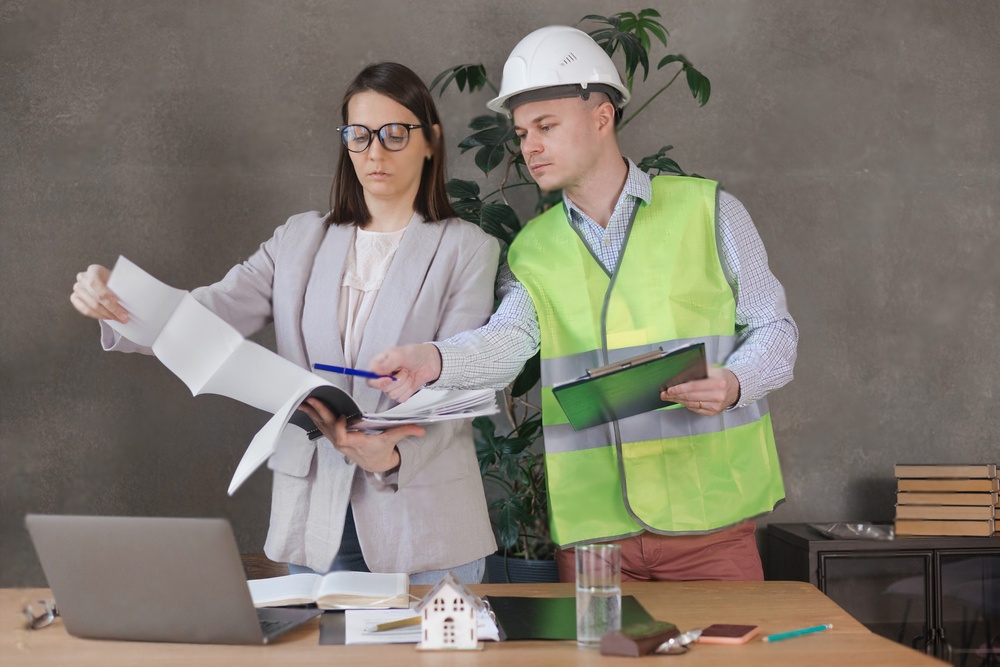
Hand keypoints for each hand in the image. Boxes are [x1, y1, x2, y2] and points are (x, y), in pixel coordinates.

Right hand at [70, 264, 128, 322]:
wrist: (106, 282)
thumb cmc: (113, 281)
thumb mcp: (119, 279)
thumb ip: (121, 285)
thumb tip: (129, 297)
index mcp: (93, 270)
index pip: (97, 284)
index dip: (107, 294)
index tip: (118, 301)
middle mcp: (82, 278)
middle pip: (96, 297)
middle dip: (111, 309)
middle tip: (123, 316)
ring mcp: (77, 288)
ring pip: (91, 306)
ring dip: (106, 315)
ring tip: (118, 318)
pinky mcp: (74, 298)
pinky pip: (85, 310)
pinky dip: (98, 316)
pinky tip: (108, 317)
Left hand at [298, 397, 424, 472]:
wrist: (375, 464)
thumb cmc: (382, 451)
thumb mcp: (393, 440)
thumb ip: (406, 432)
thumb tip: (422, 430)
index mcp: (357, 443)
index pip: (343, 437)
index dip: (340, 427)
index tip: (342, 416)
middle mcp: (345, 443)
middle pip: (329, 429)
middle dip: (320, 414)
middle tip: (312, 400)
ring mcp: (338, 441)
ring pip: (322, 427)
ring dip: (313, 414)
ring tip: (303, 402)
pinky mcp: (335, 438)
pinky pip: (323, 427)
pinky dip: (315, 417)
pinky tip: (308, 409)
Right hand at [366, 343, 441, 401]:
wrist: (428, 361)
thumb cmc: (413, 354)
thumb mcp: (399, 354)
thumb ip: (387, 363)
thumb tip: (375, 370)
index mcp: (379, 365)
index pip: (370, 379)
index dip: (378, 382)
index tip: (389, 379)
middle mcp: (383, 377)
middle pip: (383, 388)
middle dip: (397, 380)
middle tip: (404, 370)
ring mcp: (391, 386)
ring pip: (393, 394)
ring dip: (404, 384)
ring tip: (408, 373)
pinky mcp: (400, 393)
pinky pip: (401, 398)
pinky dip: (409, 390)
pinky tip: (411, 380)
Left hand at [663, 366, 740, 415]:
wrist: (735, 388)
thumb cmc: (721, 377)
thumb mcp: (712, 370)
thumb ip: (698, 371)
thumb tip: (679, 374)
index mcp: (718, 383)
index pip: (694, 387)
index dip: (679, 388)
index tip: (669, 389)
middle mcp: (718, 396)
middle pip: (690, 397)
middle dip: (675, 396)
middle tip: (664, 394)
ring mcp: (716, 406)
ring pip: (691, 404)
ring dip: (678, 401)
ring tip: (669, 397)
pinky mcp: (713, 412)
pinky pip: (695, 409)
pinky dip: (686, 405)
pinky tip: (680, 401)